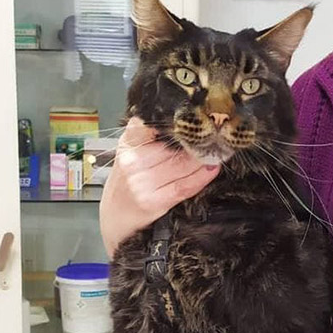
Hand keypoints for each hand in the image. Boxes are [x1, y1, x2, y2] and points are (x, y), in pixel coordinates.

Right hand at [99, 117, 219, 256]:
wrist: (115, 216)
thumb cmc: (126, 180)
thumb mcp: (130, 152)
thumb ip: (148, 135)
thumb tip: (185, 121)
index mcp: (127, 143)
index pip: (152, 123)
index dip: (176, 121)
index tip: (197, 117)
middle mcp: (132, 161)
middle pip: (174, 146)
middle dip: (198, 141)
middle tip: (217, 134)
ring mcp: (142, 183)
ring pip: (183, 164)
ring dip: (204, 158)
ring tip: (217, 151)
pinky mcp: (154, 201)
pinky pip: (185, 186)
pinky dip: (202, 177)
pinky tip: (212, 170)